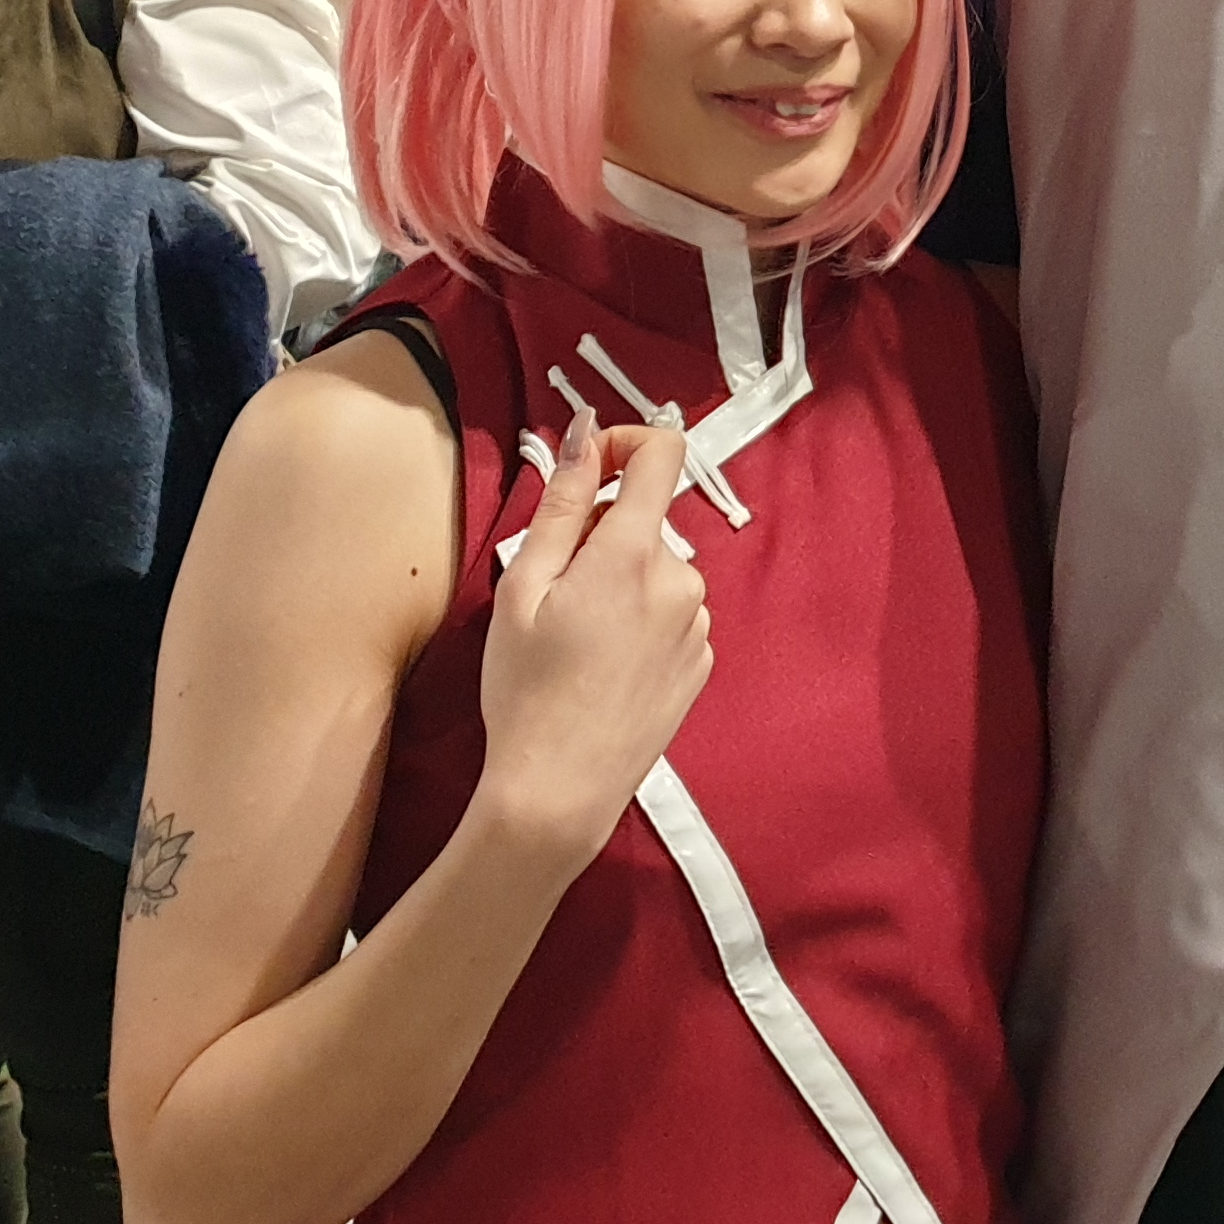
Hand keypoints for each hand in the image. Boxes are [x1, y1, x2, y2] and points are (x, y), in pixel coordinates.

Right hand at [474, 418, 711, 866]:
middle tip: (550, 593)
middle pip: (642, 522)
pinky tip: (600, 667)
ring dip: (616, 582)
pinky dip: (636, 620)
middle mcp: (681, 581)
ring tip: (572, 640)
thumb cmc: (526, 692)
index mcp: (634, 554)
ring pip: (653, 570)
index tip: (587, 467)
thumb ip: (560, 501)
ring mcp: (697, 626)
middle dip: (597, 537)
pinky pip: (667, 614)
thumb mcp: (523, 587)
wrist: (559, 793)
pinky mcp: (700, 663)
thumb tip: (586, 431)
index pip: (662, 452)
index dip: (623, 442)